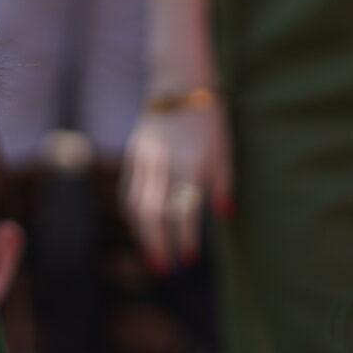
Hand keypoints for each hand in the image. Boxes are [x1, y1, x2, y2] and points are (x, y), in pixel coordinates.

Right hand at [122, 97, 230, 273]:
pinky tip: (142, 231)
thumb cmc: (209, 121)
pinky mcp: (133, 155)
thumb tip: (224, 216)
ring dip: (142, 235)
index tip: (189, 259)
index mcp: (191, 163)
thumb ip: (223, 184)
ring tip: (153, 257)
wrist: (178, 84)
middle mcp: (163, 163)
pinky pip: (128, 192)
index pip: (182, 210)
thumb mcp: (224, 151)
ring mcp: (144, 159)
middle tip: (165, 269)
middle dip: (157, 244)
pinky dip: (134, 216)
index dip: (185, 237)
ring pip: (134, 205)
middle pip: (152, 213)